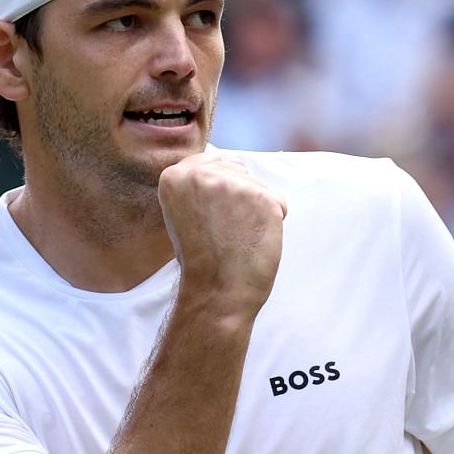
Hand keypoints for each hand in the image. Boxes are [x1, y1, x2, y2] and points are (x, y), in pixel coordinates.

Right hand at [158, 150, 286, 320]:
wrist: (216, 292)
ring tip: (238, 237)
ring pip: (258, 186)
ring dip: (256, 210)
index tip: (212, 217)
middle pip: (238, 171)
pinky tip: (254, 240)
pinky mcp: (262, 197)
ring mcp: (233, 184)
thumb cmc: (201, 260)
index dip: (219, 191)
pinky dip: (273, 223)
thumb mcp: (183, 213)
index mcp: (175, 175)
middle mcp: (201, 173)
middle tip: (224, 231)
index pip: (213, 162)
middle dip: (239, 198)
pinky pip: (278, 203)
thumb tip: (228, 167)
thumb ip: (198, 186)